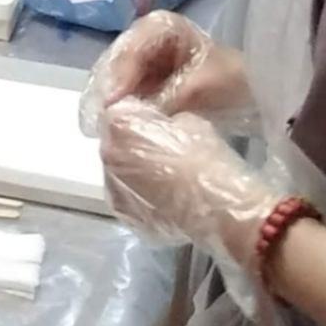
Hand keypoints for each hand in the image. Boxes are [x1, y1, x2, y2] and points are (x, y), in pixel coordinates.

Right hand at [79, 12, 253, 132]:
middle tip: (103, 119)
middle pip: (116, 62)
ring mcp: (143, 60)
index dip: (119, 76)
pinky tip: (118, 124)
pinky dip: (122, 108)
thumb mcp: (200, 87)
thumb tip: (125, 117)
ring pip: (116, 79)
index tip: (112, 104)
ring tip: (106, 125)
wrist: (256, 92)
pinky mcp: (144, 82)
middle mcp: (146, 38)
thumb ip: (162, 99)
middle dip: (109, 90)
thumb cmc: (232, 80)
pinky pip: (125, 93)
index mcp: (161, 26)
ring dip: (113, 101)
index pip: (129, 48)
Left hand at [99, 99, 280, 272]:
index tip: (153, 122)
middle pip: (114, 143)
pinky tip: (162, 197)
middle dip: (133, 143)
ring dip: (134, 171)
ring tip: (163, 177)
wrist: (217, 207)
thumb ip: (162, 119)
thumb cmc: (205, 159)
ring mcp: (112, 189)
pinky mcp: (124, 214)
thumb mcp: (187, 121)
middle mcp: (108, 156)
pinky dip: (139, 195)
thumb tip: (158, 124)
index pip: (117, 111)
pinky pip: (126, 197)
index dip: (137, 115)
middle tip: (159, 150)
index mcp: (121, 127)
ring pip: (117, 172)